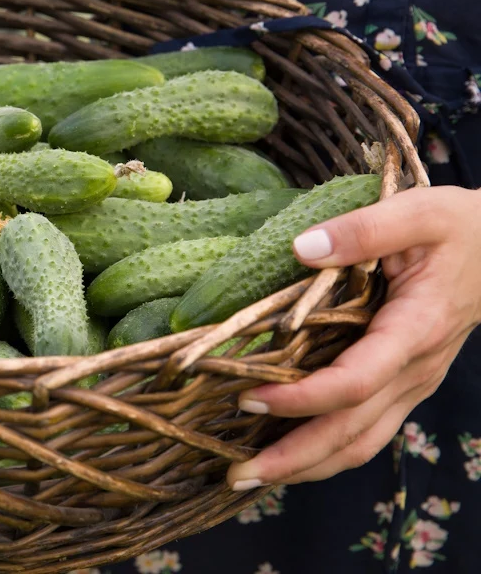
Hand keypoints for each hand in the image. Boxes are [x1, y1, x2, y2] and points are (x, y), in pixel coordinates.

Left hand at [225, 185, 480, 489]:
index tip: (249, 398)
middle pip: (352, 432)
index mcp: (415, 330)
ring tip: (250, 479)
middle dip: (293, 460)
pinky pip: (365, 432)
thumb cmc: (459, 226)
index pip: (354, 382)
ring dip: (306, 468)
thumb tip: (302, 247)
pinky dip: (325, 452)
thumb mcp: (417, 213)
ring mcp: (412, 384)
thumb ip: (362, 230)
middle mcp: (415, 370)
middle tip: (233, 475)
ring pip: (361, 443)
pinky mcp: (404, 385)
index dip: (301, 398)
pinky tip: (286, 456)